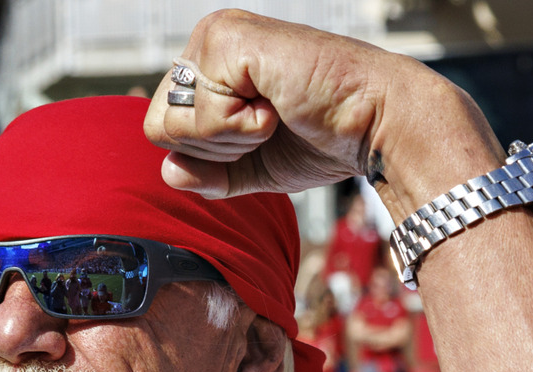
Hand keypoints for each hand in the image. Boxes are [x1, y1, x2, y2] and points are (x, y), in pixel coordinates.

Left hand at [143, 9, 500, 211]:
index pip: (162, 127)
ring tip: (273, 114)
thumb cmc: (323, 140)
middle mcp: (207, 42)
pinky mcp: (227, 40)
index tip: (260, 134)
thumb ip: (206, 173)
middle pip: (158, 125)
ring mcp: (215, 36)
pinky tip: (276, 106)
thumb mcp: (250, 167)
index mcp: (209, 65)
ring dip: (228, 138)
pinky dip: (240, 128)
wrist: (374, 126)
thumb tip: (168, 171)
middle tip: (267, 125)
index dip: (208, 153)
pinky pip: (200, 114)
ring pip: (173, 123)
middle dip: (214, 147)